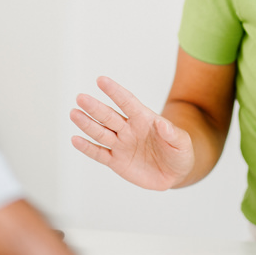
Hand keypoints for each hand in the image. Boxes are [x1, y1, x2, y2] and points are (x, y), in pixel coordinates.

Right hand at [70, 76, 193, 189]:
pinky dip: (87, 148)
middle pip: (109, 116)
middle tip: (81, 98)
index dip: (115, 91)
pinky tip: (75, 139)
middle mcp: (129, 129)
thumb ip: (172, 133)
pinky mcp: (116, 162)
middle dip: (95, 108)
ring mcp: (121, 145)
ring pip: (101, 133)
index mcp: (144, 119)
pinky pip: (99, 154)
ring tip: (74, 113)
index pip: (127, 102)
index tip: (101, 80)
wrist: (174, 174)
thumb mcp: (182, 143)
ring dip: (87, 124)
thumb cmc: (180, 153)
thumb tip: (163, 123)